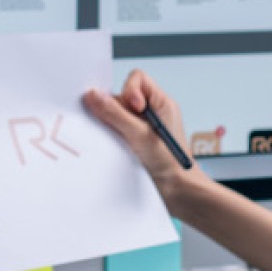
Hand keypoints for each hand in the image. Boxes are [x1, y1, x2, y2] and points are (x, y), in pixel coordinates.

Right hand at [82, 70, 200, 216]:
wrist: (178, 192)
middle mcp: (151, 112)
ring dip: (113, 126)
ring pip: (117, 115)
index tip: (131, 107)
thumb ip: (115, 114)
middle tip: (119, 127)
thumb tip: (94, 95)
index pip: (138, 79)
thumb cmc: (171, 163)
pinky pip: (116, 130)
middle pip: (123, 96)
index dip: (129, 89)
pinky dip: (112, 137)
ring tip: (122, 142)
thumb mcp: (140, 134)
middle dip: (116, 110)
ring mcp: (142, 127)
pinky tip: (118, 149)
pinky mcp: (134, 141)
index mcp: (161, 102)